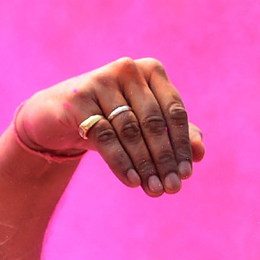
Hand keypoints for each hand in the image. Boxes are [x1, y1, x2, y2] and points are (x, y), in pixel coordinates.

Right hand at [15, 57, 203, 196]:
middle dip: (164, 159)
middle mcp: (128, 70)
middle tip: (171, 188)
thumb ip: (175, 136)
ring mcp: (101, 81)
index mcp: (151, 71)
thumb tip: (201, 152)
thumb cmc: (110, 118)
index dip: (182, 145)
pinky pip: (105, 136)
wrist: (58, 115)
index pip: (175, 111)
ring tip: (153, 190)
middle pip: (154, 122)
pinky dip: (121, 162)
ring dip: (144, 164)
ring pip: (130, 131)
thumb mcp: (143, 126)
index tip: (187, 174)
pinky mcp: (78, 99)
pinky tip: (132, 181)